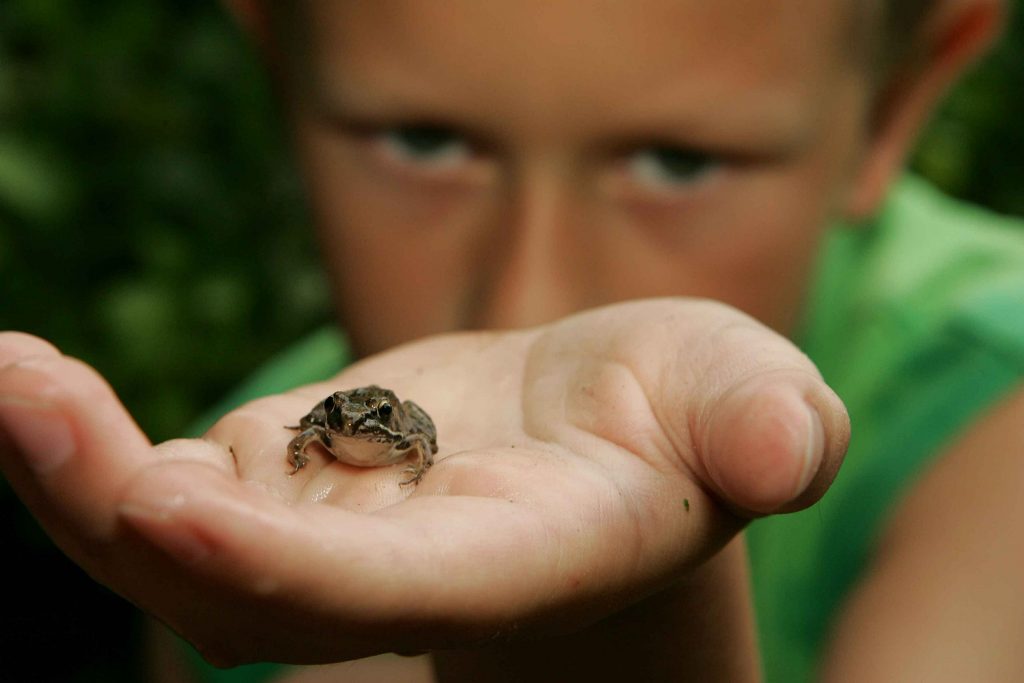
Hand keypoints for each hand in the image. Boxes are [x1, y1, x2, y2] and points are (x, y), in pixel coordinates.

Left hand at [0, 299, 847, 665]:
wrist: (612, 428)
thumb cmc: (687, 412)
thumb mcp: (745, 397)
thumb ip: (761, 424)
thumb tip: (782, 445)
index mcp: (518, 562)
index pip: (397, 594)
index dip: (292, 567)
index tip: (167, 505)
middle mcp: (406, 572)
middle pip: (246, 592)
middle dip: (121, 511)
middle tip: (22, 391)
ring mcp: (333, 532)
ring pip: (179, 540)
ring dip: (73, 468)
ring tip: (6, 371)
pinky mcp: (289, 477)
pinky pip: (171, 477)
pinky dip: (91, 437)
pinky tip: (35, 378)